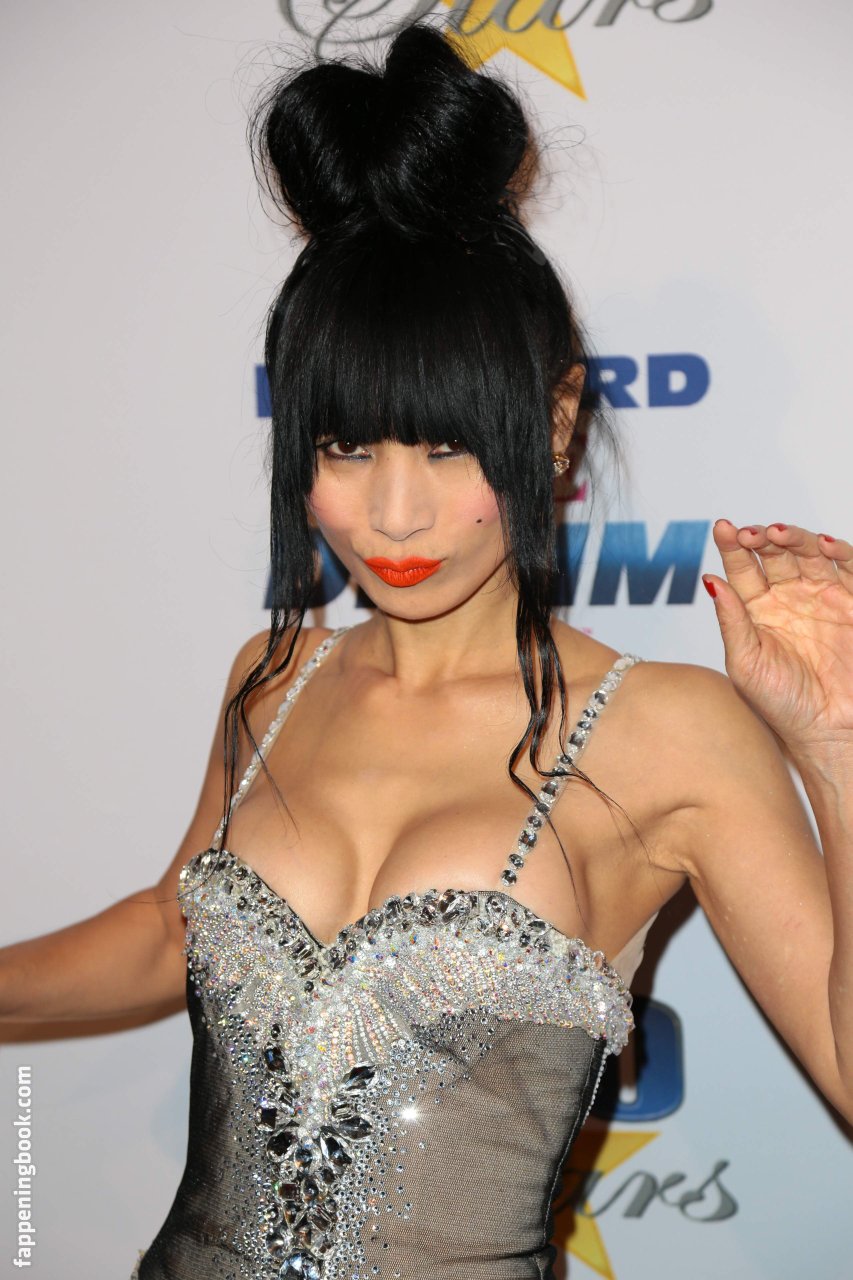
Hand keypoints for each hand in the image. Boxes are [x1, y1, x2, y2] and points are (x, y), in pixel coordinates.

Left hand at [703, 520, 852, 753]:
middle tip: (749, 534)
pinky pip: (848, 568)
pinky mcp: (852, 602)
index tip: (721, 528)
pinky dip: (839, 551)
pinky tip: (822, 544)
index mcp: (757, 609)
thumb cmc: (782, 704)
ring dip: (794, 537)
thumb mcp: (746, 663)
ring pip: (808, 552)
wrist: (828, 731)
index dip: (732, 546)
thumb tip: (709, 580)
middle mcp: (788, 597)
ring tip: (777, 534)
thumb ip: (731, 621)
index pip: (742, 568)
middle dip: (761, 537)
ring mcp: (822, 597)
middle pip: (774, 553)